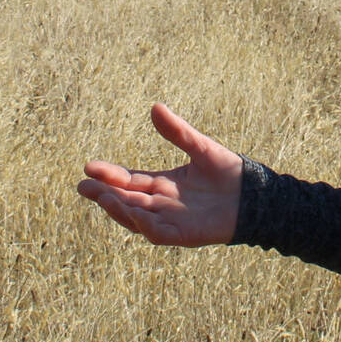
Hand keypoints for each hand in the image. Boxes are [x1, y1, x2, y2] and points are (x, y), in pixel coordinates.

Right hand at [76, 104, 241, 246]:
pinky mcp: (184, 235)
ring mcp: (172, 221)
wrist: (256, 196)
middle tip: (83, 186)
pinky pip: (158, 233)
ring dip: (119, 209)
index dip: (109, 175)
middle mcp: (163, 204)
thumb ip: (177, 131)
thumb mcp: (200, 147)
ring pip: (136, 218)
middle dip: (104, 194)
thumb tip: (155, 106)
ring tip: (103, 197)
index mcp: (163, 184)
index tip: (89, 167)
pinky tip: (134, 213)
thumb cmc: (231, 173)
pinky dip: (144, 225)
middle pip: (127, 200)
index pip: (129, 181)